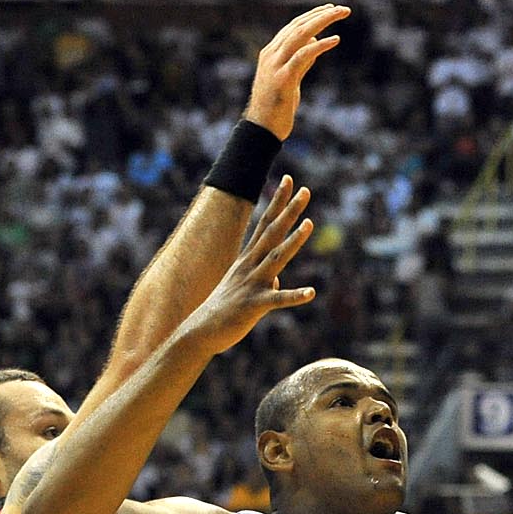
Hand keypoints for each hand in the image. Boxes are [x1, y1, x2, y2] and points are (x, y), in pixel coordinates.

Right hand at [184, 176, 315, 353]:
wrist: (201, 332)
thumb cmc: (224, 310)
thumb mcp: (246, 288)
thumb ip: (265, 279)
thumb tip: (278, 279)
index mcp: (248, 259)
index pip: (265, 223)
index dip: (278, 201)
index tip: (290, 180)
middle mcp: (250, 265)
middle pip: (272, 232)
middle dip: (289, 210)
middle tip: (307, 190)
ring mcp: (252, 283)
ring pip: (276, 258)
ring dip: (293, 241)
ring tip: (310, 224)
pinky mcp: (254, 305)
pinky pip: (278, 299)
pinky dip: (294, 296)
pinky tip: (311, 292)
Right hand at [244, 4, 349, 139]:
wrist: (261, 129)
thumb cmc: (276, 107)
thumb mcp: (291, 79)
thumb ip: (302, 61)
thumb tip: (316, 42)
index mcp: (271, 53)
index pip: (293, 26)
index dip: (312, 15)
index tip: (330, 9)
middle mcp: (271, 55)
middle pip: (298, 26)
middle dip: (321, 14)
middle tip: (343, 9)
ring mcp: (275, 66)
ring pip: (300, 35)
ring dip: (322, 22)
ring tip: (341, 15)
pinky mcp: (283, 78)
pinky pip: (303, 55)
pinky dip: (320, 45)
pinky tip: (335, 40)